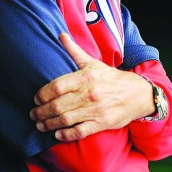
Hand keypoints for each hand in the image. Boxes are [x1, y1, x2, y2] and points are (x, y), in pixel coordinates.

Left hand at [30, 33, 154, 141]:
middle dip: (41, 112)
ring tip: (40, 125)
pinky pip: (79, 131)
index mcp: (86, 77)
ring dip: (48, 124)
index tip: (36, 99)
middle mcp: (90, 93)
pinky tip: (57, 134)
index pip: (57, 87)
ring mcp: (95, 109)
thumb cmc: (112, 78)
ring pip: (65, 119)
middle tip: (33, 114)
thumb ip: (75, 51)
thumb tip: (61, 35)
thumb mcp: (94, 63)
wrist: (137, 94)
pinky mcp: (101, 123)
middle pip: (57, 105)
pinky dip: (66, 135)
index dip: (42, 94)